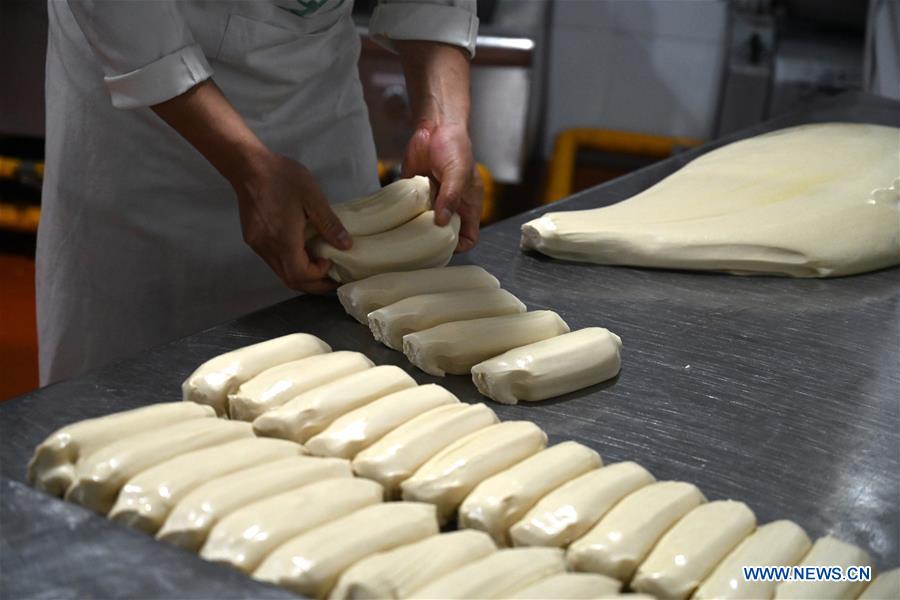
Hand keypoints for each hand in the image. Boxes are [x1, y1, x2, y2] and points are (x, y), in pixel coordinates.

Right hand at [150, 81, 348, 293]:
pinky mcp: (253, 239)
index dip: (318, 276)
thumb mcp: (313, 198)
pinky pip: (273, 260)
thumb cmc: (283, 178)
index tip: (331, 263)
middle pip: (290, 280)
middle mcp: (267, 248)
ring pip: (280, 272)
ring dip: (301, 274)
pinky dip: (290, 262)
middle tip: (331, 277)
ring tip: (319, 264)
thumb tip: (346, 246)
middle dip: (313, 283)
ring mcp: (257, 245)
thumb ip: (329, 225)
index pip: (300, 275)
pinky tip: (302, 251)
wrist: (249, 166)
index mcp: (283, 240)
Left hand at [402, 121, 482, 251]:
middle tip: (421, 244)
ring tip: (407, 233)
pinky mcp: (415, 194)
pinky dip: (402, 216)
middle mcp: (450, 207)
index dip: (460, 245)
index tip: (445, 247)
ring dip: (416, 230)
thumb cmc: (455, 147)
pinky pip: (408, 211)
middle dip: (434, 242)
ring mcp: (432, 202)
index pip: (469, 236)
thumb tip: (442, 222)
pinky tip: (397, 219)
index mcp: (468, 206)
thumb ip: (451, 197)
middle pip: (444, 235)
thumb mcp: (458, 173)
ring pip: (424, 227)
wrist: (435, 127)